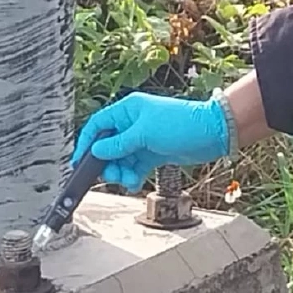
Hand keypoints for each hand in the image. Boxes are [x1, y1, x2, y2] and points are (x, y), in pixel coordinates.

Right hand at [72, 91, 228, 191]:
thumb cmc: (181, 124)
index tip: (80, 162)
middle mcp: (133, 123)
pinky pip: (135, 166)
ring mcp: (144, 139)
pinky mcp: (154, 153)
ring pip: (122, 159)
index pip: (99, 125)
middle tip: (111, 176)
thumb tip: (96, 151)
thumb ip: (119, 144)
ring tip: (128, 180)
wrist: (213, 133)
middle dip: (107, 163)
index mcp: (128, 110)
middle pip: (108, 145)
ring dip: (121, 171)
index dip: (87, 143)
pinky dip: (132, 175)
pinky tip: (134, 182)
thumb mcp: (145, 133)